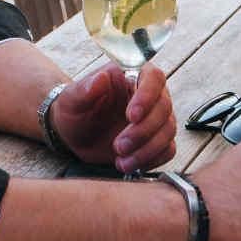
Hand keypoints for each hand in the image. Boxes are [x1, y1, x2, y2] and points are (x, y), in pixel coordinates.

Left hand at [54, 63, 175, 173]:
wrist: (75, 135)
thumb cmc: (74, 110)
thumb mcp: (72, 99)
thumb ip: (84, 89)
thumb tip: (101, 77)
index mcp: (131, 76)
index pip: (154, 77)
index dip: (148, 96)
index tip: (131, 116)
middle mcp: (149, 95)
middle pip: (164, 107)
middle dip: (143, 130)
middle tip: (119, 146)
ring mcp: (155, 118)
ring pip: (168, 130)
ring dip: (147, 149)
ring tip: (121, 160)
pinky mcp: (157, 140)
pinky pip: (168, 150)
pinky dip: (152, 160)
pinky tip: (129, 164)